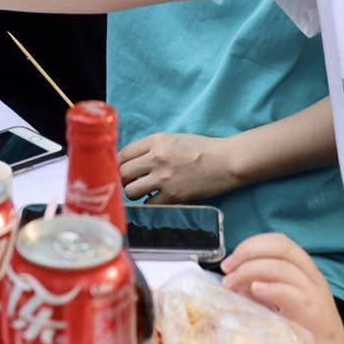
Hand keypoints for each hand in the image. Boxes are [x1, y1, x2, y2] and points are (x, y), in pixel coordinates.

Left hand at [118, 131, 239, 201]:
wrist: (227, 161)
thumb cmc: (201, 149)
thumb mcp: (173, 139)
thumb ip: (151, 147)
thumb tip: (129, 160)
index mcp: (156, 141)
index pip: (122, 154)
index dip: (116, 164)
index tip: (118, 170)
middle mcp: (157, 158)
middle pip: (122, 173)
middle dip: (122, 180)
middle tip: (128, 183)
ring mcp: (164, 178)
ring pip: (131, 191)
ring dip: (133, 193)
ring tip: (142, 191)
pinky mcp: (174, 195)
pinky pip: (149, 204)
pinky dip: (150, 203)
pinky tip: (156, 198)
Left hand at [221, 233, 343, 343]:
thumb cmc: (306, 337)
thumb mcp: (281, 307)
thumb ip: (262, 291)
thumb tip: (232, 283)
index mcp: (305, 273)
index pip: (279, 242)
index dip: (251, 245)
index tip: (229, 262)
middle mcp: (313, 279)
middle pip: (281, 247)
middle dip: (248, 252)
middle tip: (227, 271)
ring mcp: (316, 296)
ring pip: (283, 267)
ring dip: (250, 271)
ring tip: (232, 286)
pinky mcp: (316, 317)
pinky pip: (293, 294)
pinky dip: (270, 289)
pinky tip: (254, 292)